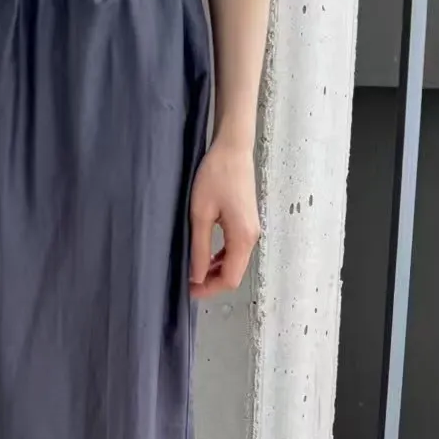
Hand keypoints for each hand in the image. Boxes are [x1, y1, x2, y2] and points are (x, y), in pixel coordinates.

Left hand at [189, 137, 260, 298]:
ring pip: (234, 264)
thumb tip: (196, 276)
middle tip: (187, 282)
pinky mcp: (246, 223)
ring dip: (214, 271)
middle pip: (234, 274)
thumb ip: (199, 248)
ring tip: (192, 269)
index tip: (188, 290)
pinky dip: (220, 258)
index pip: (229, 279)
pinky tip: (204, 255)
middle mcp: (251, 238)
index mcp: (242, 238)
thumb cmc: (216, 175)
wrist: (233, 149)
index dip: (209, 289)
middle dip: (211, 282)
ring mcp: (251, 230)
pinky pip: (235, 250)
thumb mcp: (201, 214)